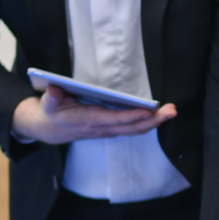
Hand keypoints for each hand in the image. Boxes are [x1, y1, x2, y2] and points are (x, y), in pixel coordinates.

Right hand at [11, 86, 175, 143]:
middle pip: (132, 127)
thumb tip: (53, 89)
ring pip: (135, 129)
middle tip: (172, 110)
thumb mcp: (47, 104)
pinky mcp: (111, 128)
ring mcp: (108, 130)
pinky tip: (159, 114)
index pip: (114, 119)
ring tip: (171, 111)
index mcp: (88, 120)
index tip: (148, 111)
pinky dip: (147, 122)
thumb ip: (52, 97)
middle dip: (153, 121)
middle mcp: (102, 128)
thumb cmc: (51, 112)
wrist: (49, 130)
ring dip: (155, 122)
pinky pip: (133, 128)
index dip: (131, 116)